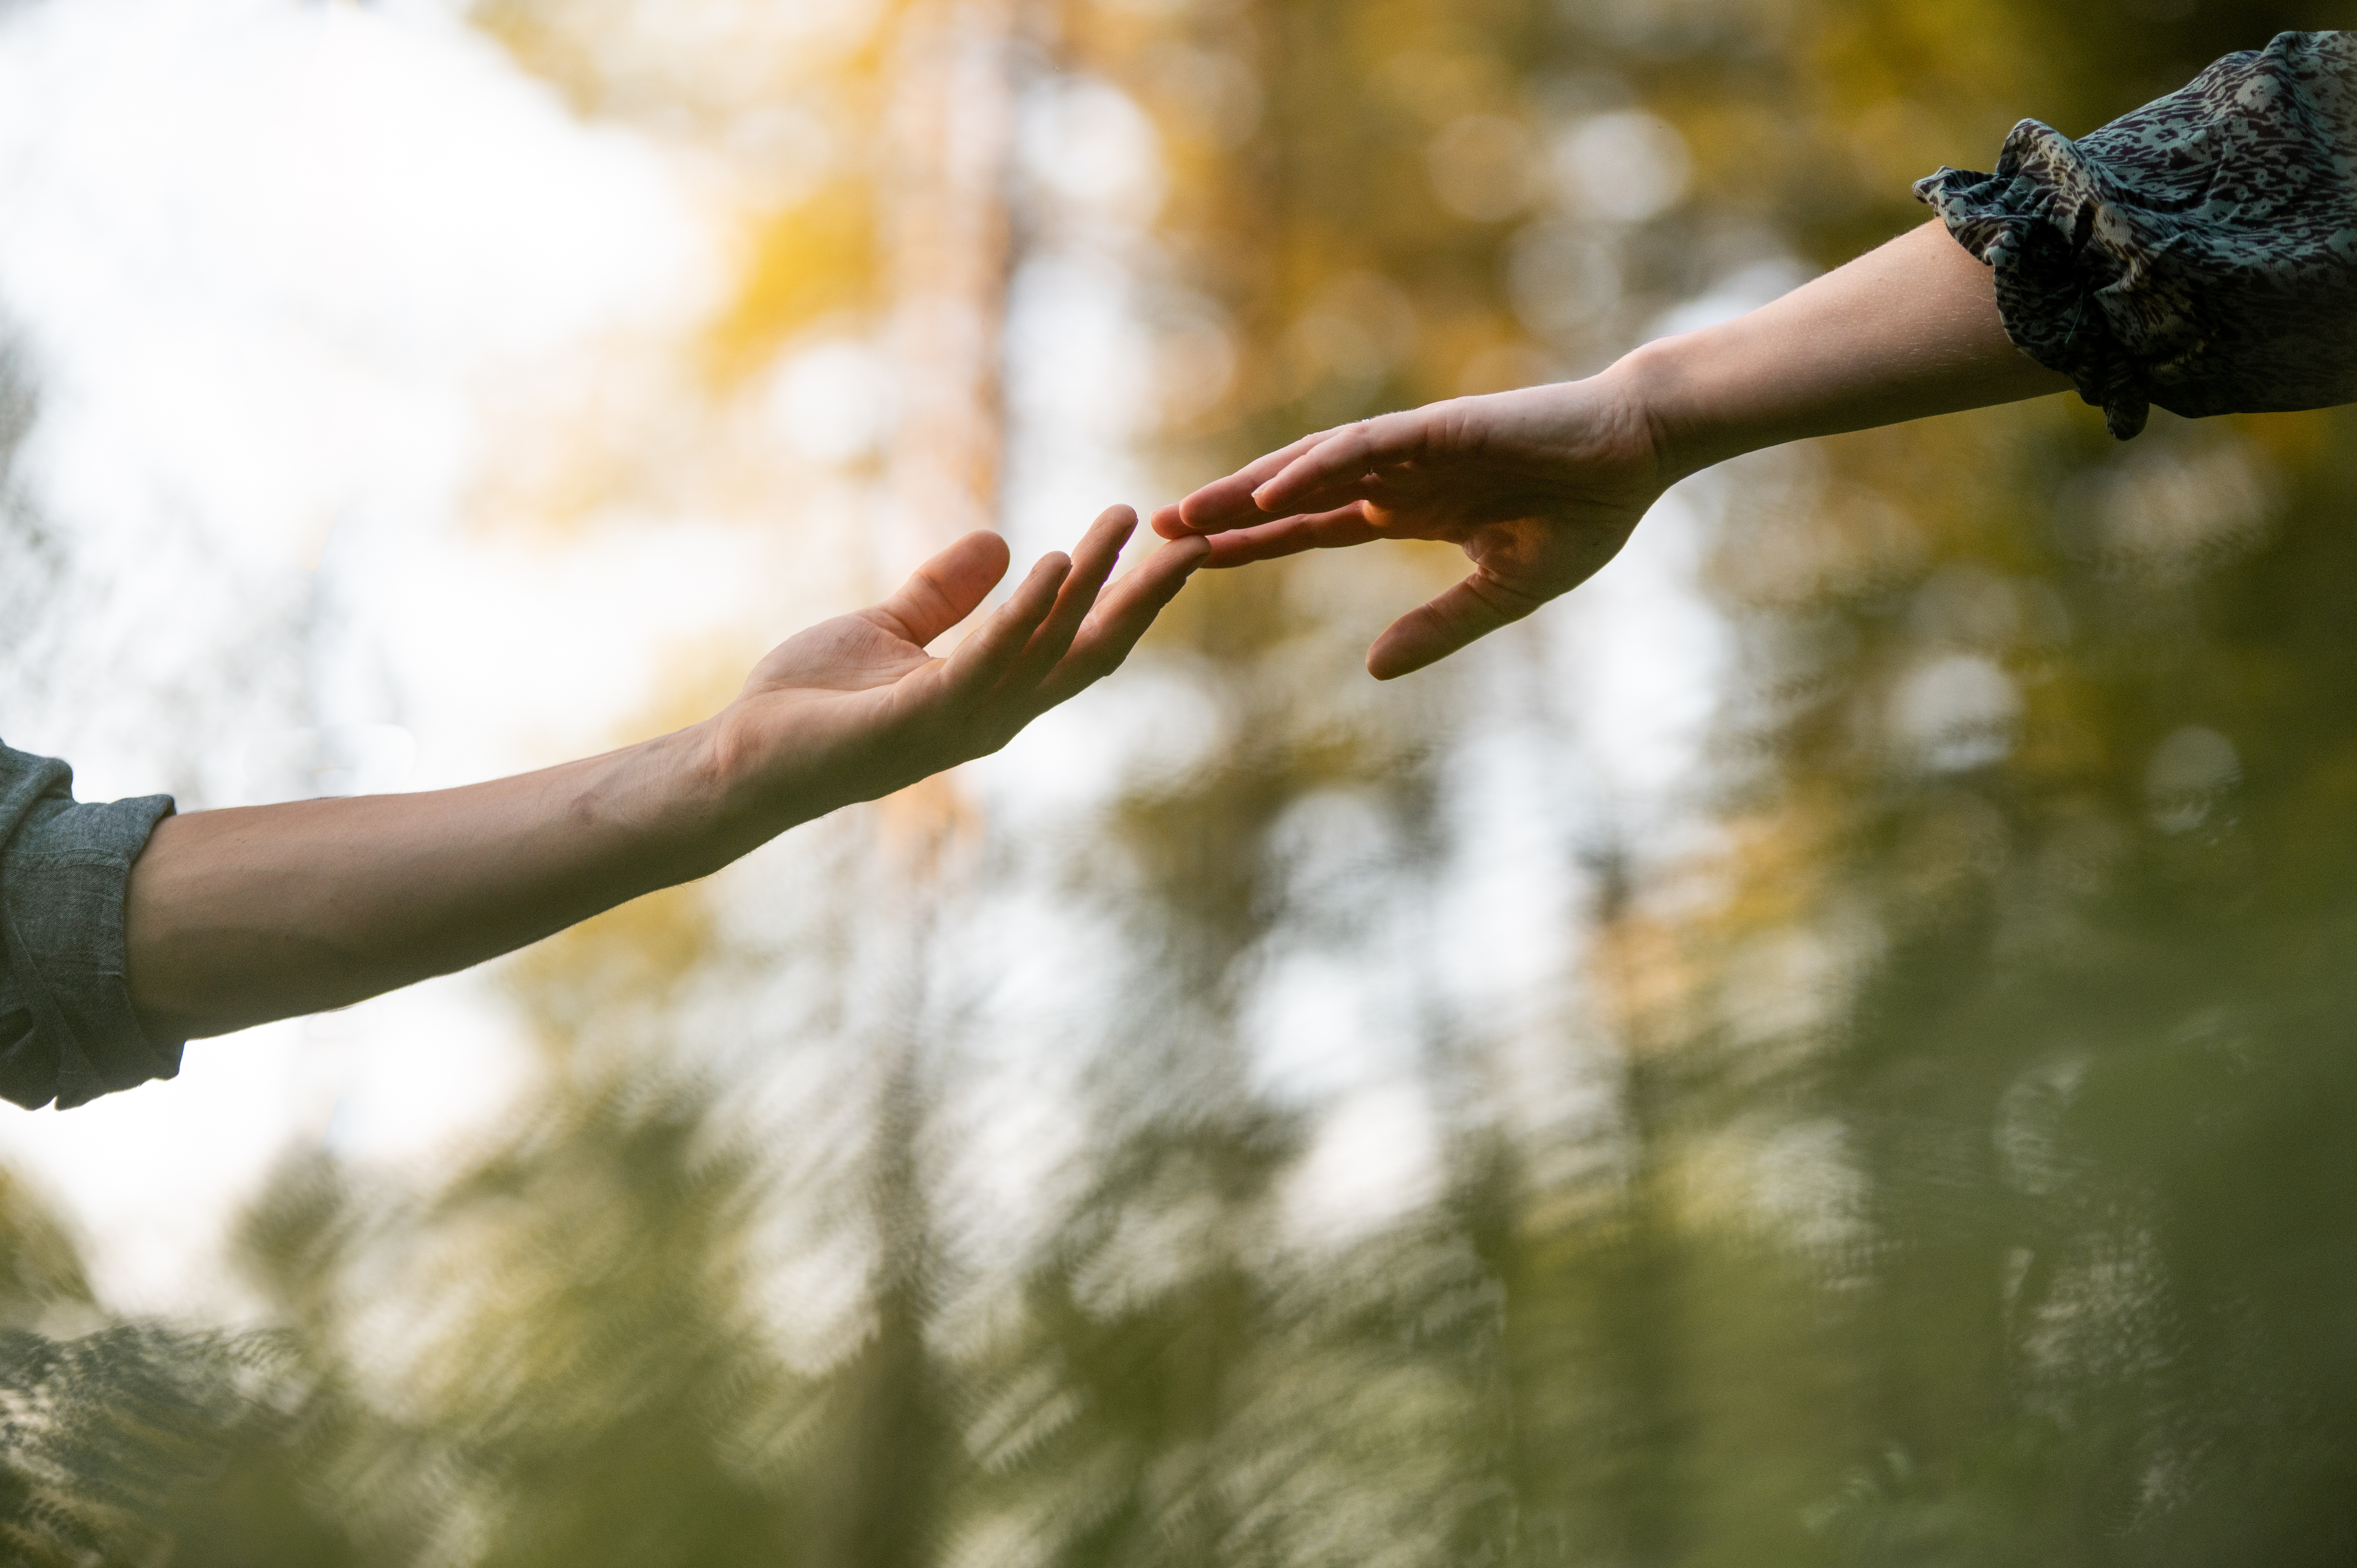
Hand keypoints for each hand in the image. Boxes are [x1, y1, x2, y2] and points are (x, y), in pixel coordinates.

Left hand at [718, 505, 1207, 814]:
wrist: (741, 760)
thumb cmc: (810, 706)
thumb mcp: (888, 629)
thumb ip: (944, 594)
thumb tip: (1002, 542)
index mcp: (992, 695)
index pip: (1079, 646)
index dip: (1129, 600)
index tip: (1171, 547)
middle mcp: (992, 716)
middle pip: (1087, 653)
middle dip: (1141, 598)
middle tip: (1193, 541)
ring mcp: (958, 723)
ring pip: (1045, 651)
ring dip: (1088, 586)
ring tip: (1119, 524)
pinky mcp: (915, 721)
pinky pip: (982, 662)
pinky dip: (1020, 615)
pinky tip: (1048, 564)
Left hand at [1150, 376, 1666, 678]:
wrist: (1638, 453)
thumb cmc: (1585, 515)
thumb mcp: (1504, 592)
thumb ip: (1439, 628)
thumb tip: (1373, 670)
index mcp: (1412, 509)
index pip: (1313, 527)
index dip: (1255, 541)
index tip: (1196, 560)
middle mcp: (1399, 475)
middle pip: (1294, 494)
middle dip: (1226, 513)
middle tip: (1155, 533)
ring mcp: (1415, 449)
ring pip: (1310, 466)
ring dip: (1247, 488)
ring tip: (1188, 512)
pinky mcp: (1438, 428)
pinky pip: (1360, 447)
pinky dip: (1312, 467)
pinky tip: (1266, 491)